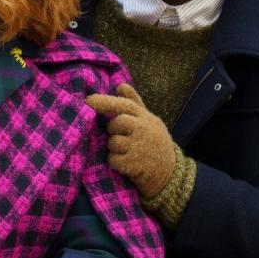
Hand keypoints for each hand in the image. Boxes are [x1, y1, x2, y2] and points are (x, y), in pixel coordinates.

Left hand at [86, 83, 176, 198]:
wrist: (169, 173)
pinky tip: (126, 164)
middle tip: (120, 136)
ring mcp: (140, 147)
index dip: (105, 102)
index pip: (124, 105)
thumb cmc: (154, 142)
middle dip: (113, 130)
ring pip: (113, 142)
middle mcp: (144, 129)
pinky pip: (113, 160)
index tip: (88, 100)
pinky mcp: (134, 165)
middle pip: (116, 123)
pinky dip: (116, 163)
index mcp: (145, 117)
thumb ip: (134, 103)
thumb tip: (121, 85)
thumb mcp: (149, 120)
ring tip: (126, 151)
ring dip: (114, 148)